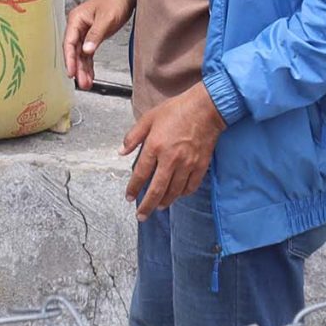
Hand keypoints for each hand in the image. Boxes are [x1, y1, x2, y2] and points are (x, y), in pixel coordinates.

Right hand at [63, 0, 136, 91]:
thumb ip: (95, 35)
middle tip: (82, 83)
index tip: (71, 72)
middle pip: (74, 50)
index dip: (69, 58)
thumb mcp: (106, 19)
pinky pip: (88, 53)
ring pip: (81, 54)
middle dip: (77, 67)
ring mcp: (85, 31)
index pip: (69, 42)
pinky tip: (90, 74)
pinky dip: (89, 64)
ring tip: (86, 84)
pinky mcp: (93, 36)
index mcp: (76, 19)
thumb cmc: (115, 1)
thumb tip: (85, 51)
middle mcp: (78, 26)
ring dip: (83, 68)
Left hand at [122, 86, 225, 219]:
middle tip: (141, 216)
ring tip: (158, 207)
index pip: (141, 173)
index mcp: (155, 146)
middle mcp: (170, 159)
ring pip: (174, 191)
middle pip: (157, 189)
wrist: (205, 109)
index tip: (129, 197)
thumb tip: (121, 151)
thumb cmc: (176, 110)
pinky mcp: (200, 166)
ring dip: (165, 202)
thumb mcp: (148, 118)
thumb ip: (133, 136)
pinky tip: (177, 195)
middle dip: (147, 205)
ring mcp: (187, 164)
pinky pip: (190, 187)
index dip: (134, 188)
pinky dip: (182, 194)